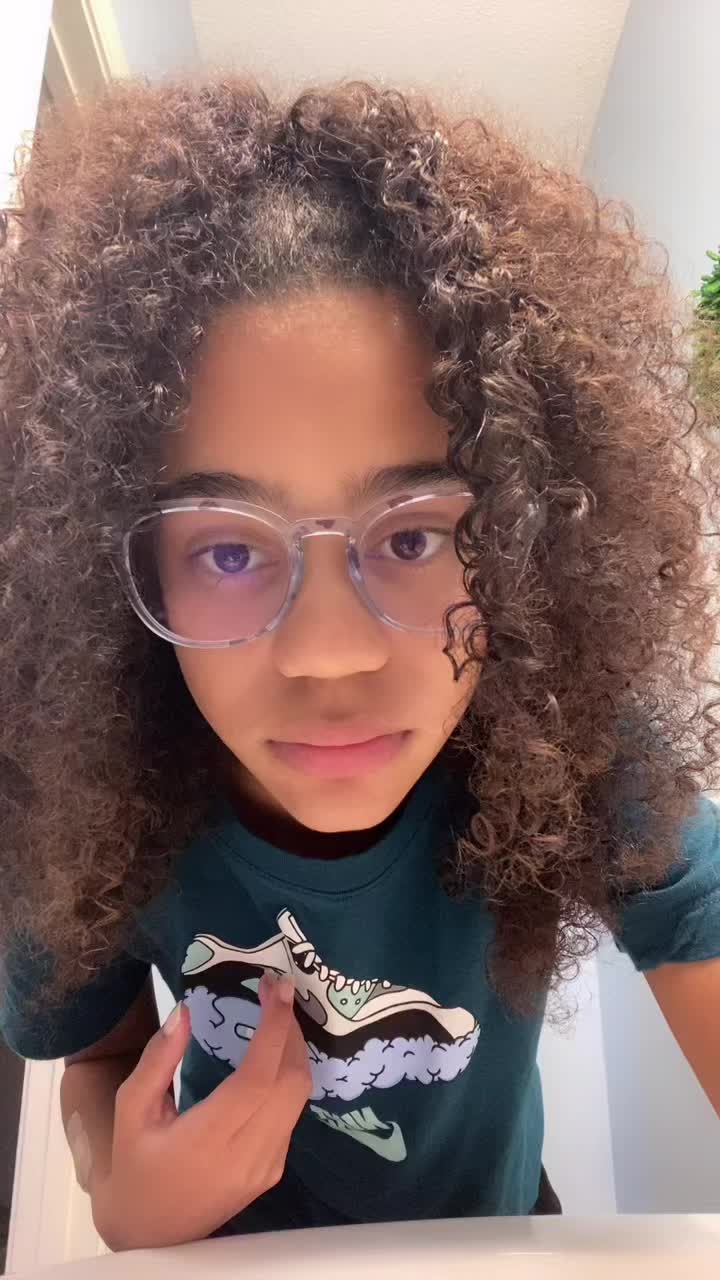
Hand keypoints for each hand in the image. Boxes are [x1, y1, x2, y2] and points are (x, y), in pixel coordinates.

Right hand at [91, 973, 311, 1249]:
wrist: (151, 1233)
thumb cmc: (135, 1167)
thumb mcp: (130, 1112)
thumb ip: (157, 1061)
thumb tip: (183, 1012)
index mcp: (209, 1140)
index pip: (258, 1076)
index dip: (275, 1028)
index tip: (278, 986)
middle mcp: (248, 1155)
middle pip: (291, 1082)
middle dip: (291, 1030)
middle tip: (275, 991)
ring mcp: (266, 1166)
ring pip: (298, 1097)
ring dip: (295, 1051)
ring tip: (276, 1015)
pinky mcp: (272, 1171)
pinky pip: (292, 1114)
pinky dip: (289, 1077)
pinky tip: (273, 1055)